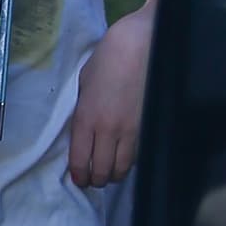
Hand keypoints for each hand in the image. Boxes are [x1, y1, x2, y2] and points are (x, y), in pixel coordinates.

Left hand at [68, 8, 152, 188]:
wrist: (141, 44)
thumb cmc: (109, 57)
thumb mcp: (85, 82)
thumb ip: (83, 109)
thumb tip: (84, 129)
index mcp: (85, 118)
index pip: (79, 161)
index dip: (79, 176)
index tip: (79, 180)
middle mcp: (106, 130)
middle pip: (100, 172)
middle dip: (96, 180)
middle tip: (94, 178)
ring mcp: (129, 131)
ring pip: (120, 169)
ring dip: (113, 174)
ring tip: (110, 171)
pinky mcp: (147, 128)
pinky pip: (136, 157)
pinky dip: (128, 163)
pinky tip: (124, 158)